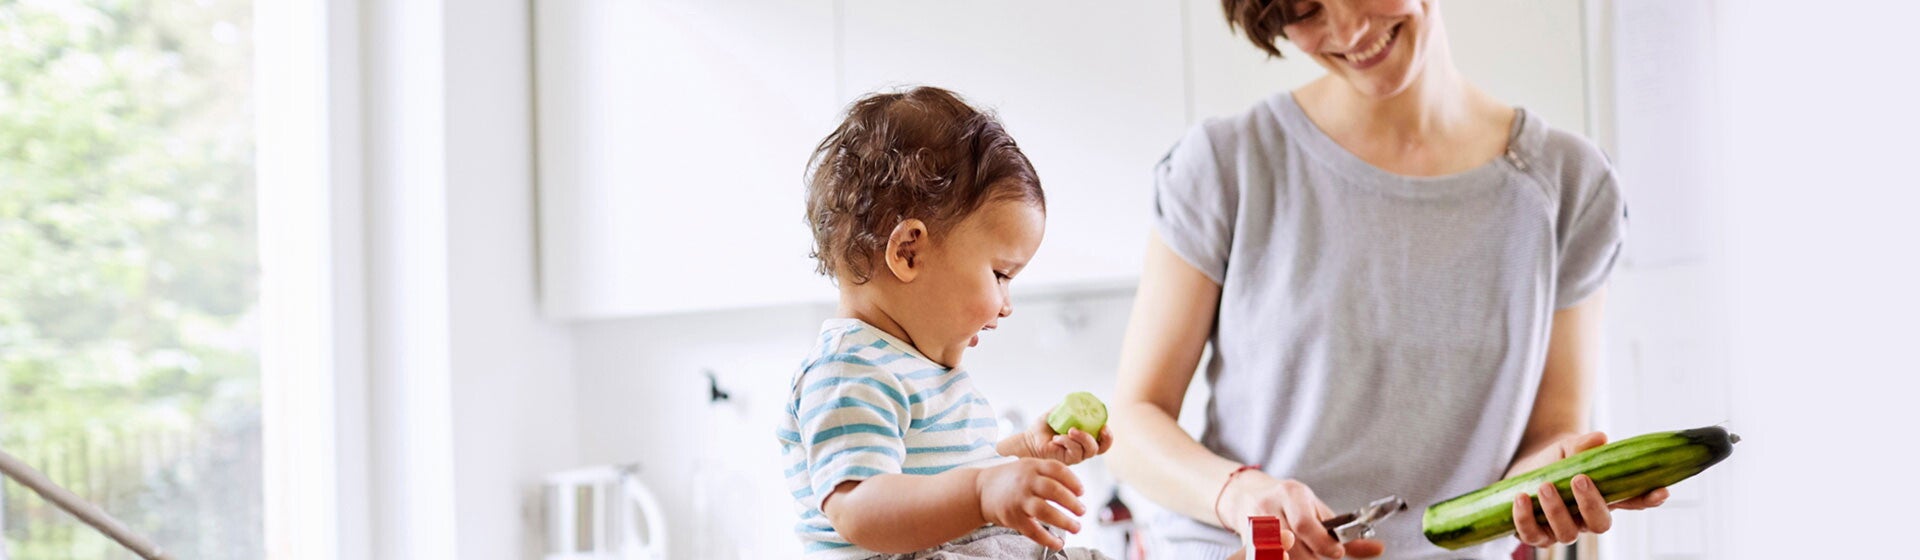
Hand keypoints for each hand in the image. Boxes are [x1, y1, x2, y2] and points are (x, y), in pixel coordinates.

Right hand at [976, 458, 1086, 549]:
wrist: (979, 490)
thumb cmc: (1010, 479)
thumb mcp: (1027, 467)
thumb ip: (1047, 473)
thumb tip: (1076, 490)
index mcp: (1031, 466)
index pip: (1057, 469)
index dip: (1073, 481)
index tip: (1081, 492)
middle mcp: (1025, 481)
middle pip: (1054, 490)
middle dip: (1072, 503)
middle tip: (1082, 511)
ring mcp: (1018, 500)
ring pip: (1045, 511)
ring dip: (1064, 521)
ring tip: (1076, 527)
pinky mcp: (1012, 517)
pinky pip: (1033, 531)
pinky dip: (1048, 539)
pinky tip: (1058, 543)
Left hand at [1008, 409, 1113, 465]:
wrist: (1030, 438)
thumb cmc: (1044, 427)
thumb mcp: (1059, 413)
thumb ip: (1070, 406)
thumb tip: (1080, 398)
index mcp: (1085, 438)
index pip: (1104, 441)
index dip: (1108, 435)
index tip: (1105, 425)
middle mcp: (1083, 449)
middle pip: (1101, 448)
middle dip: (1104, 438)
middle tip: (1100, 429)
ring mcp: (1075, 456)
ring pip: (1089, 450)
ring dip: (1082, 437)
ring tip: (1070, 429)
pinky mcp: (1066, 461)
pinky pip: (1074, 452)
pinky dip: (1067, 442)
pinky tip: (1057, 438)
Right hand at [1221, 474, 1383, 558]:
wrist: (1247, 494)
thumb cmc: (1291, 504)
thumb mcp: (1318, 511)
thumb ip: (1346, 534)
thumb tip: (1379, 549)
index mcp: (1292, 494)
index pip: (1305, 524)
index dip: (1322, 543)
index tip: (1336, 552)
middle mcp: (1269, 505)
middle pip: (1293, 545)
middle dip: (1312, 556)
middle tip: (1322, 553)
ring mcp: (1253, 521)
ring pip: (1278, 553)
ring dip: (1296, 558)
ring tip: (1304, 552)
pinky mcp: (1244, 537)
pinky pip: (1263, 555)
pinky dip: (1279, 558)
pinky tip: (1286, 555)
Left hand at [1507, 432, 1671, 546]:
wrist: (1524, 468)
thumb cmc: (1556, 460)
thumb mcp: (1568, 447)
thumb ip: (1582, 445)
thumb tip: (1600, 439)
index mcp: (1604, 497)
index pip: (1632, 501)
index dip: (1648, 499)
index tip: (1661, 491)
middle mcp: (1586, 518)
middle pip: (1600, 524)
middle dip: (1591, 504)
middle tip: (1580, 479)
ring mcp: (1562, 528)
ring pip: (1567, 534)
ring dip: (1556, 511)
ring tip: (1545, 485)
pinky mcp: (1536, 533)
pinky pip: (1533, 536)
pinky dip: (1525, 518)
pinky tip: (1521, 498)